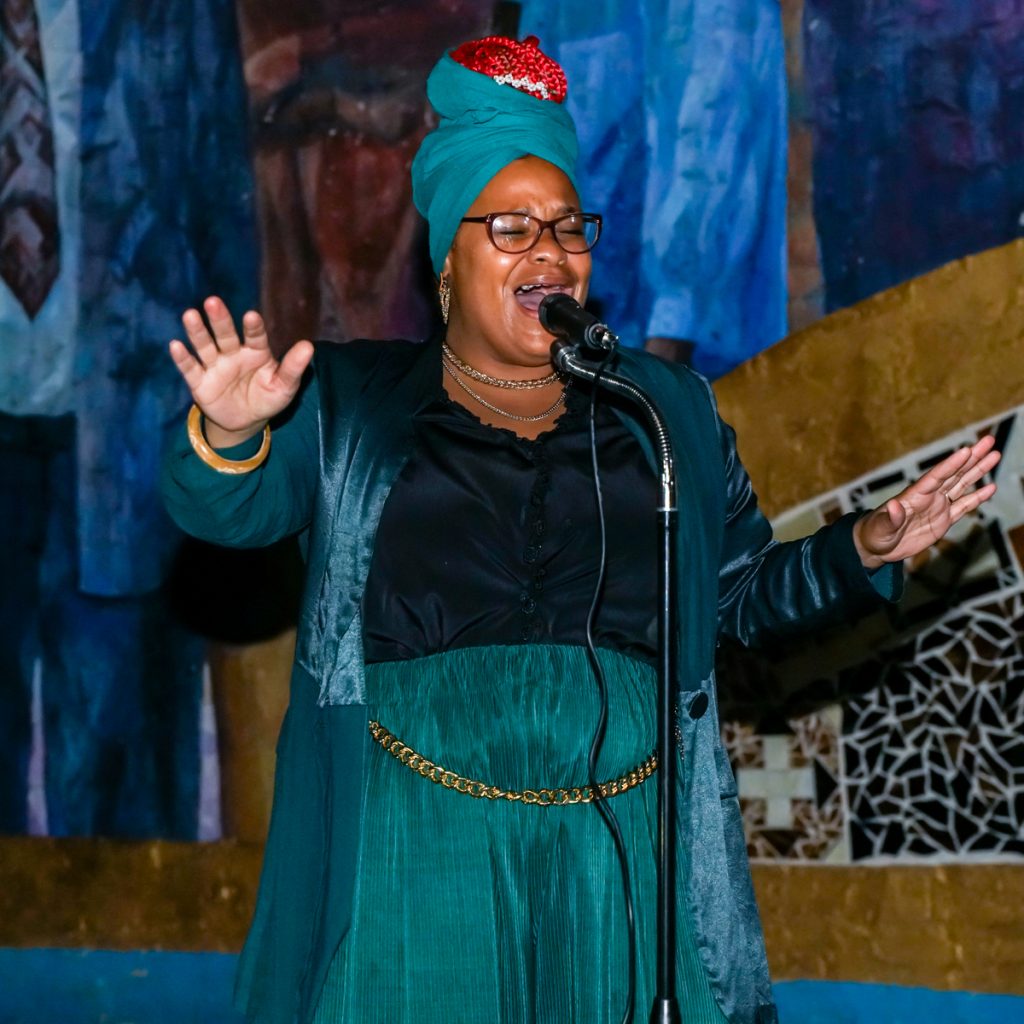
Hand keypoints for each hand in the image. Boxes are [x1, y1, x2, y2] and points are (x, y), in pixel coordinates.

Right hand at [169, 296, 313, 445]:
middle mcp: (233, 354)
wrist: (246, 421)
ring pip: (205, 346)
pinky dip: (183, 358)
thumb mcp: (284, 387)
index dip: (253, 327)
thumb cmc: (267, 398)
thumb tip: (308, 346)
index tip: (251, 316)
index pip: (255, 337)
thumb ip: (293, 368)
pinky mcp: (200, 382)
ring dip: (197, 332)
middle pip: (225, 334)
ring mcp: (215, 366)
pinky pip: (190, 368)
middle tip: (213, 302)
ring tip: (190, 315)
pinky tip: (175, 345)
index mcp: (256, 352)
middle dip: (220, 320)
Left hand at [853, 435, 1000, 568]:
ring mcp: (937, 507)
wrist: (877, 546)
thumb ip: (890, 518)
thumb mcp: (879, 528)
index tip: (967, 450)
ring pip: (962, 485)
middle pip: (954, 474)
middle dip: (972, 458)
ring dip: (978, 471)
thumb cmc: (874, 533)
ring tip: (994, 455)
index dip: (951, 464)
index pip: (936, 476)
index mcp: (914, 495)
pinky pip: (963, 506)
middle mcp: (929, 496)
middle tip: (989, 440)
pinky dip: (977, 497)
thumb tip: (893, 506)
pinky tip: (991, 487)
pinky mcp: (943, 520)